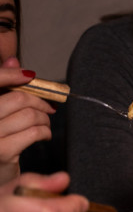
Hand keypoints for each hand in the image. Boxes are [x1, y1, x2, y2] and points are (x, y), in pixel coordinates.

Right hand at [0, 62, 53, 183]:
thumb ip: (3, 89)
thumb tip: (13, 60)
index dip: (11, 74)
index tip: (30, 76)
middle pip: (18, 99)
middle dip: (39, 102)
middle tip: (48, 107)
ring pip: (28, 115)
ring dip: (43, 119)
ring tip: (45, 125)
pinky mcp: (2, 151)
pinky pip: (33, 133)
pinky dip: (44, 132)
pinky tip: (44, 136)